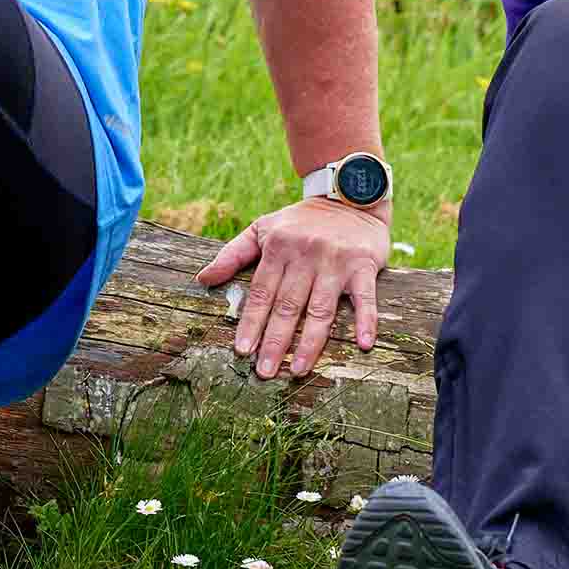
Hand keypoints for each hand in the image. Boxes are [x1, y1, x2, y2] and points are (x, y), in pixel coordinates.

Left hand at [198, 197, 389, 380]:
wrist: (349, 196)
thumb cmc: (301, 221)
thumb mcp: (262, 228)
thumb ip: (232, 254)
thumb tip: (202, 279)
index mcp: (278, 248)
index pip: (261, 293)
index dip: (251, 322)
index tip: (242, 350)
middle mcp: (306, 255)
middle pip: (288, 306)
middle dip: (275, 341)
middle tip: (265, 372)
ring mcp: (335, 261)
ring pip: (321, 308)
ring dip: (310, 342)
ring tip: (300, 369)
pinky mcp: (364, 265)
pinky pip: (366, 297)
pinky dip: (366, 320)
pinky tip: (364, 344)